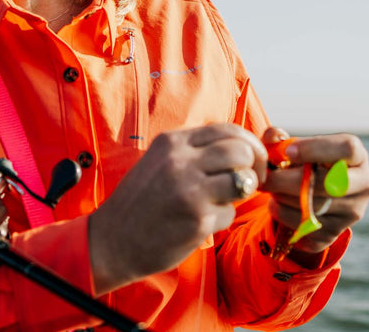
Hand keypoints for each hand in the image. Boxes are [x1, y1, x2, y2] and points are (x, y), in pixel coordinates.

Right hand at [89, 123, 267, 293]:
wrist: (113, 239)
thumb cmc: (140, 201)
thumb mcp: (160, 161)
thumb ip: (194, 151)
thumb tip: (239, 147)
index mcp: (172, 142)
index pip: (227, 129)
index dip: (249, 143)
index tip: (251, 159)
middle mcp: (181, 161)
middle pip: (241, 150)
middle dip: (255, 166)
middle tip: (251, 181)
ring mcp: (191, 190)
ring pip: (243, 180)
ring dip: (242, 192)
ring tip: (224, 200)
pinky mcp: (198, 220)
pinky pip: (230, 212)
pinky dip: (222, 218)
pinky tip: (202, 222)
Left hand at [261, 127, 368, 255]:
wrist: (310, 193)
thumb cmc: (302, 162)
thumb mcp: (294, 145)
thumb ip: (279, 137)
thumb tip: (272, 138)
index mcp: (357, 157)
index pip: (348, 149)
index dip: (315, 149)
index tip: (287, 152)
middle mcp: (363, 185)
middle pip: (328, 184)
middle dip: (288, 181)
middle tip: (265, 177)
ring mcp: (351, 213)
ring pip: (312, 208)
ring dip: (281, 197)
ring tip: (271, 188)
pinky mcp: (334, 234)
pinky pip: (302, 228)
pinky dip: (281, 215)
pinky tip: (277, 203)